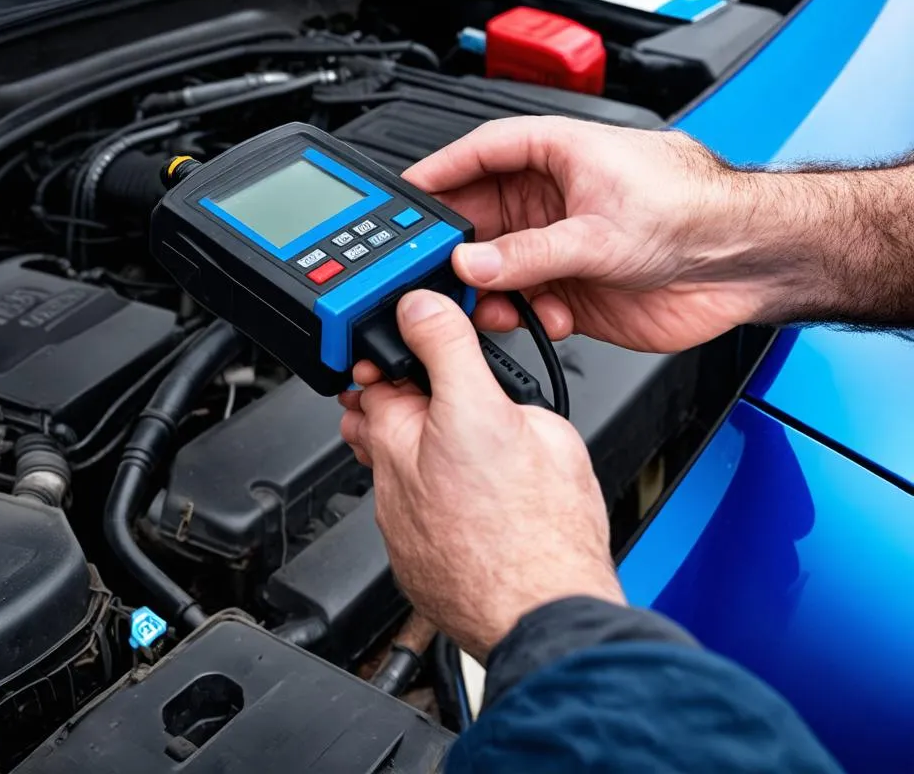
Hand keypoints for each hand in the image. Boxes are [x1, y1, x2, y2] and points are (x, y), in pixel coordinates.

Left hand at [340, 290, 623, 662]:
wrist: (545, 614)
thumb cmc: (541, 526)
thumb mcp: (515, 407)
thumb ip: (457, 350)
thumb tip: (425, 307)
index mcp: (409, 427)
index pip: (377, 365)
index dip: (403, 348)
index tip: (425, 340)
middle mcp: (388, 474)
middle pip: (375, 415)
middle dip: (402, 395)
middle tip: (446, 390)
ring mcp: (394, 519)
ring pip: (390, 463)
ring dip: (413, 445)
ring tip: (463, 444)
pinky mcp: (405, 556)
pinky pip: (407, 509)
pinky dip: (427, 494)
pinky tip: (466, 496)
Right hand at [403, 116, 775, 353]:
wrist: (746, 261)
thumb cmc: (695, 210)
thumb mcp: (600, 232)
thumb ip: (529, 253)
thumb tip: (472, 261)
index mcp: (556, 155)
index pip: (478, 154)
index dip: (438, 173)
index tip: (402, 198)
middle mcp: (553, 197)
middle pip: (479, 215)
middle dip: (456, 245)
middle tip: (433, 270)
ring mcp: (561, 242)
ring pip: (497, 264)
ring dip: (490, 288)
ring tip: (492, 305)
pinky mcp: (573, 284)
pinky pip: (525, 300)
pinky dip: (525, 313)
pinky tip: (547, 317)